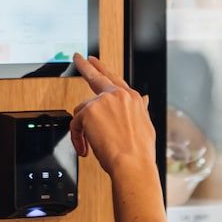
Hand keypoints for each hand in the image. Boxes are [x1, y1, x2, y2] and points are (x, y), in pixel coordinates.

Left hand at [70, 54, 154, 177]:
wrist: (133, 164)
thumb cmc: (139, 152)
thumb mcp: (145, 126)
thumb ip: (141, 109)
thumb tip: (145, 100)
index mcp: (133, 98)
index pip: (115, 79)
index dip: (103, 69)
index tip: (94, 61)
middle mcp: (119, 95)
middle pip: (96, 77)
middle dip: (85, 66)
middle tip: (77, 57)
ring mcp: (103, 101)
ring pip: (83, 110)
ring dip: (83, 129)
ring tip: (90, 145)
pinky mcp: (89, 111)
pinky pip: (75, 124)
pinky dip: (77, 138)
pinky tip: (85, 148)